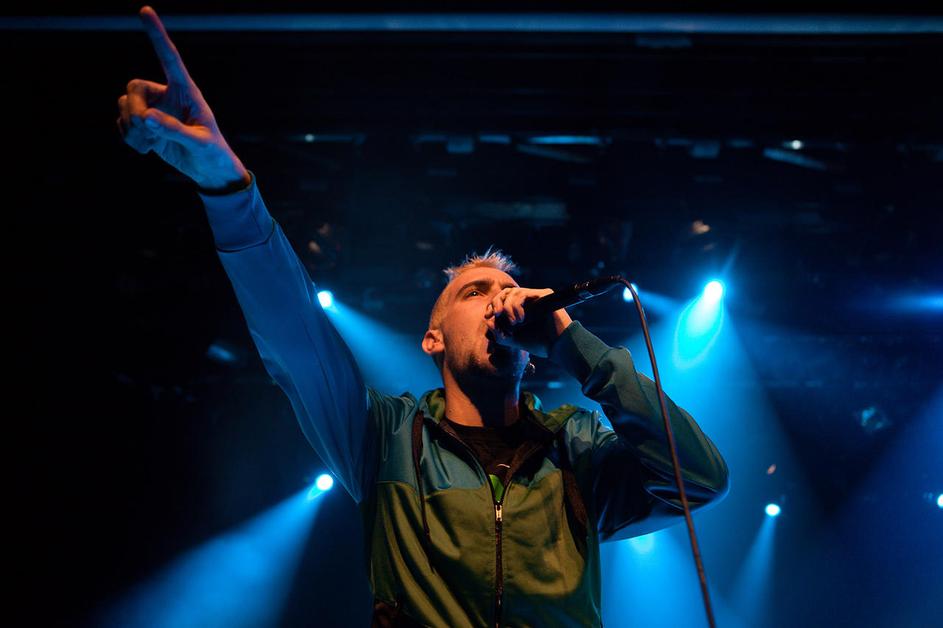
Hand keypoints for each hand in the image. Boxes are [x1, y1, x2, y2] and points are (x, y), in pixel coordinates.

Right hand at [116, 6, 250, 191]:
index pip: (170, 58)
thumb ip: (174, 130)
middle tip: (143, 130)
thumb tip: (145, 117)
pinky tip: (145, 149)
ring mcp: (154, 109)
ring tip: (148, 145)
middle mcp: (167, 95)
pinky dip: (128, 136)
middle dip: (132, 109)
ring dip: (130, 127)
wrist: (210, 171)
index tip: (145, 9)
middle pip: (134, 86)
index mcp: (187, 91)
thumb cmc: (213, 153)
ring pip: (125, 105)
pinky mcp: (145, 126)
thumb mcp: (200, 143)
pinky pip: (123, 123)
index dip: (157, 35)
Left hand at [484, 287, 572, 357]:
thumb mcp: (512, 340)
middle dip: (496, 302)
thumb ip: (498, 333)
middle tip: (497, 315)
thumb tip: (488, 320)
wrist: (557, 347)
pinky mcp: (544, 294)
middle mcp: (527, 301)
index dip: (492, 305)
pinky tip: (521, 319)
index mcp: (520, 309)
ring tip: (515, 323)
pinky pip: (523, 293)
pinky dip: (517, 305)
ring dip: (508, 307)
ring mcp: (536, 297)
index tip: (488, 315)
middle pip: (505, 292)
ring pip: (513, 291)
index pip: (501, 300)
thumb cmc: (538, 344)